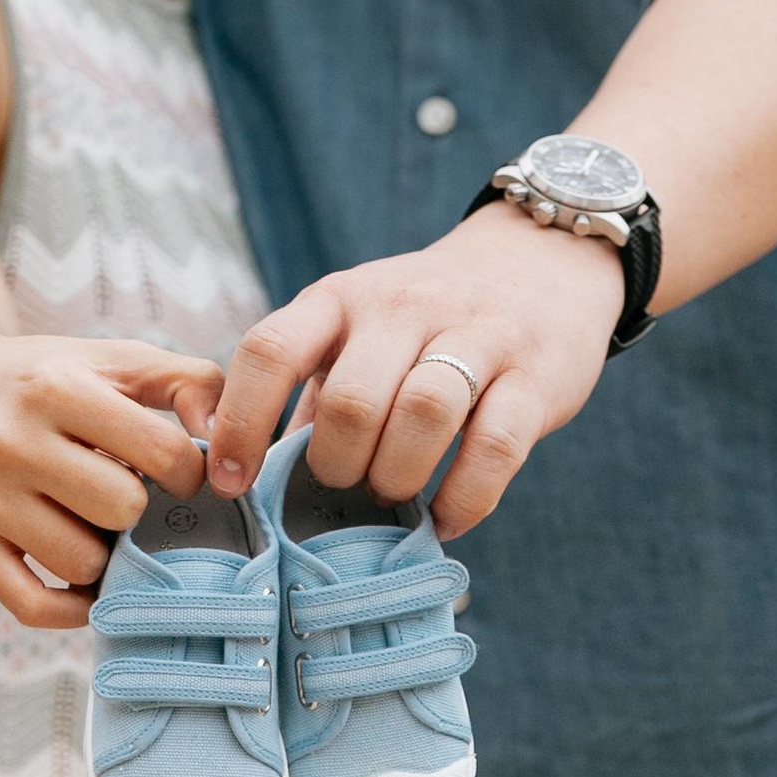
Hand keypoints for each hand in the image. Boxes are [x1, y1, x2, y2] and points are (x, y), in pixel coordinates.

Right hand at [0, 332, 225, 629]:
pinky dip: (72, 606)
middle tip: (132, 495)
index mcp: (57, 387)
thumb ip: (191, 381)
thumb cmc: (50, 378)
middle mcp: (12, 440)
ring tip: (100, 523)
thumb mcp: (117, 358)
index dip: (187, 470)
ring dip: (106, 553)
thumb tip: (225, 441)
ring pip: (80, 562)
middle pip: (121, 510)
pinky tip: (87, 581)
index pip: (159, 452)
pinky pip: (33, 605)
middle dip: (141, 509)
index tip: (177, 471)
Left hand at [207, 205, 622, 542]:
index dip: (242, 422)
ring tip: (396, 494)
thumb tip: (254, 478)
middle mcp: (405, 307)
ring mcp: (476, 335)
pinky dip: (466, 498)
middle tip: (347, 485)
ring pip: (424, 414)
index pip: (272, 349)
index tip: (231, 483)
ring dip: (399, 477)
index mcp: (344, 298)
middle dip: (338, 466)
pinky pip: (496, 447)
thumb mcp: (359, 327)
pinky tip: (449, 517)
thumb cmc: (427, 317)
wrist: (544, 258)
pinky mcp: (535, 375)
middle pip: (352, 399)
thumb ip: (313, 393)